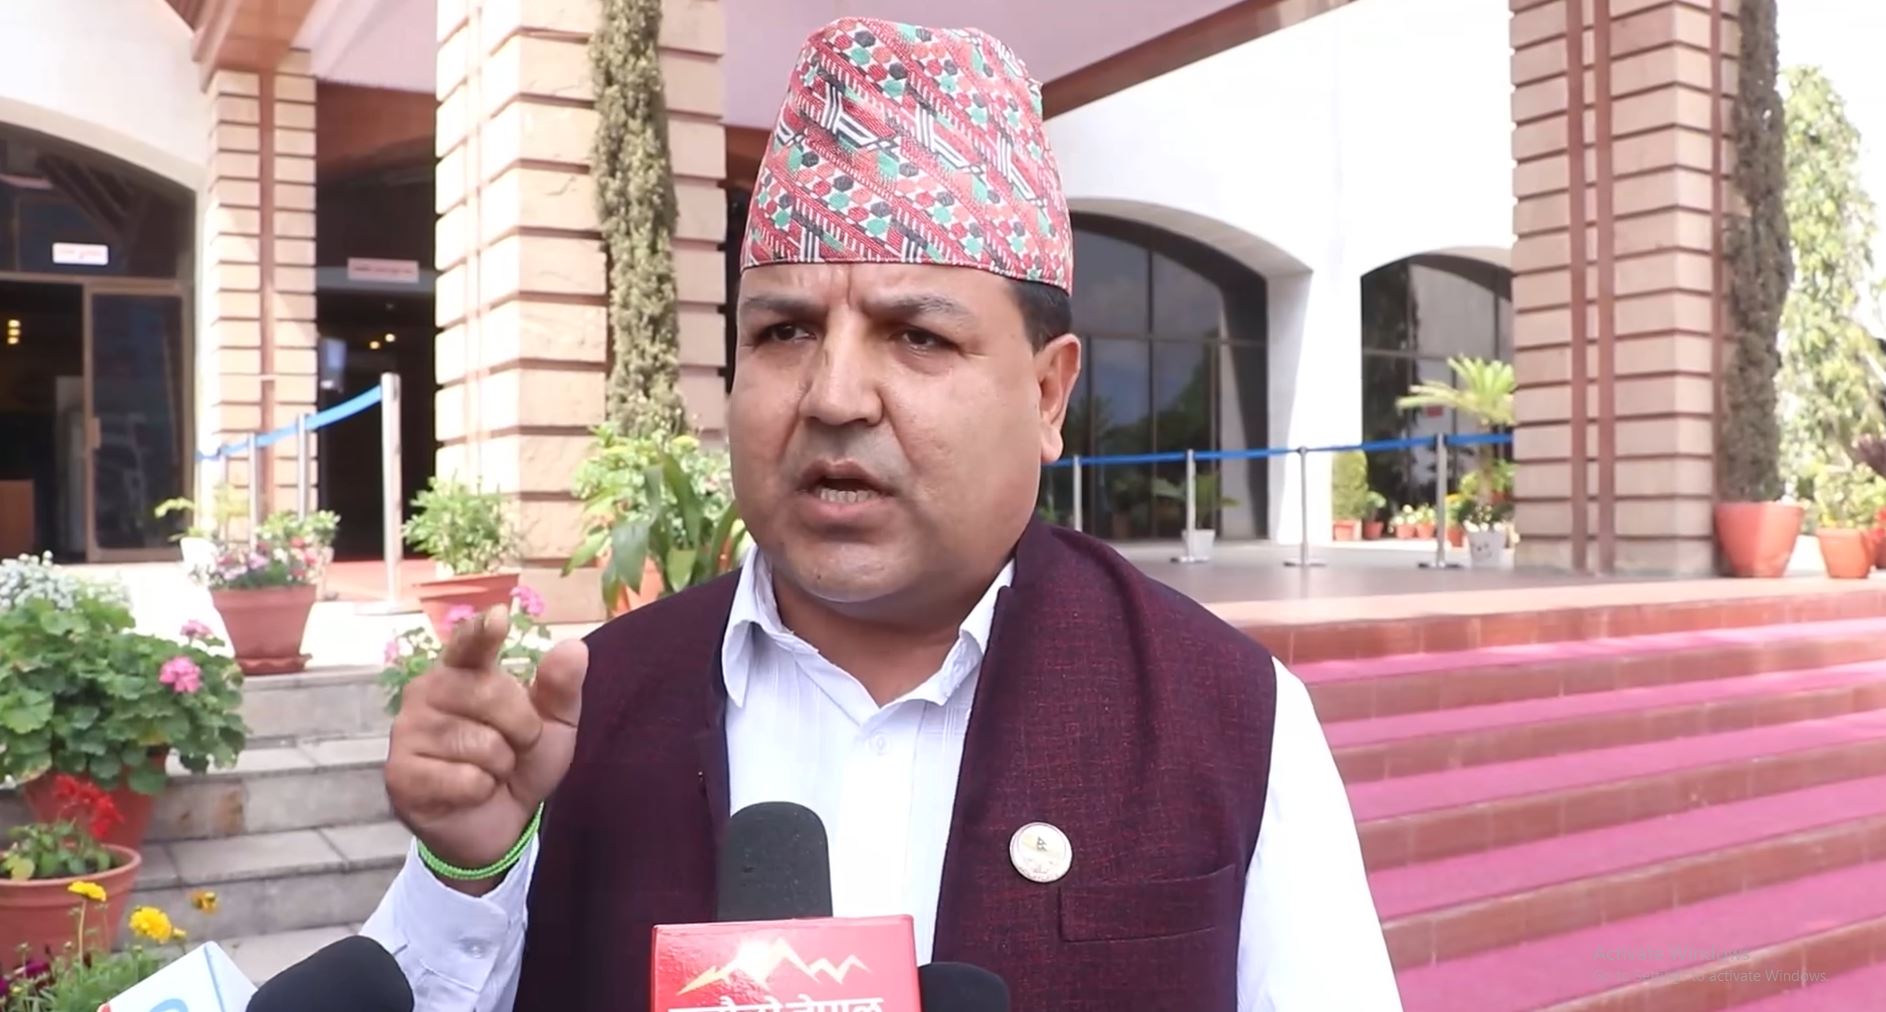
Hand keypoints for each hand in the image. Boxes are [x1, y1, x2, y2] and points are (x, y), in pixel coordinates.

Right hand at [385, 605, 587, 894]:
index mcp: (462, 671)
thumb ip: (561, 688)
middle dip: (522, 728)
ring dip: (501, 765)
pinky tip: (468, 792)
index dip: (481, 632)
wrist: (495, 823)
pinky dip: (481, 791)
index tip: (498, 617)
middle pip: (491, 693)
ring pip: (481, 743)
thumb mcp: (553, 726)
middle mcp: (426, 692)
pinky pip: (466, 779)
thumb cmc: (519, 762)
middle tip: (513, 747)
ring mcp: (407, 732)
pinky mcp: (400, 774)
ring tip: (489, 770)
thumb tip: (574, 647)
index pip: (470, 644)